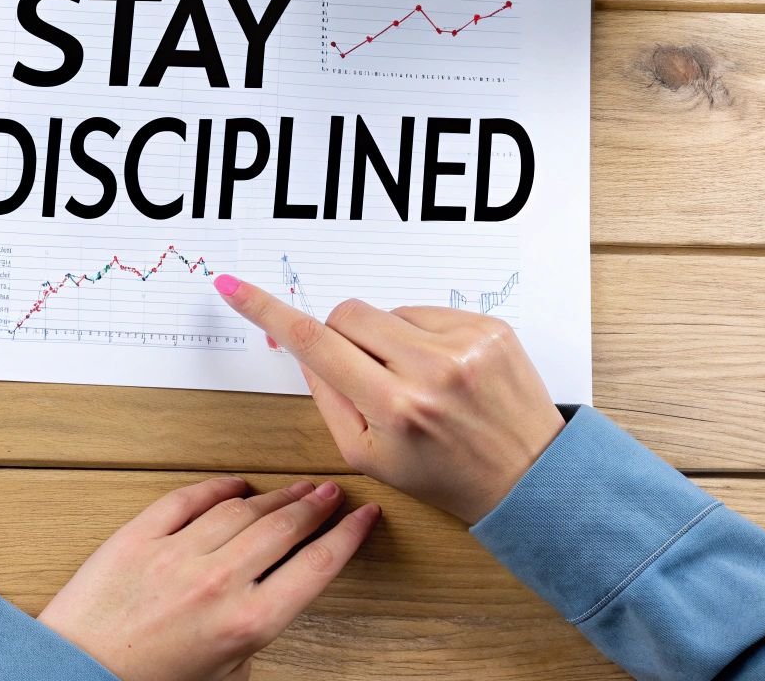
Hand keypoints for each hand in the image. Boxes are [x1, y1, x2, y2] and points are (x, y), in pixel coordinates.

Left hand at [37, 476, 378, 680]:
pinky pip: (187, 499)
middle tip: (331, 494)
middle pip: (284, 528)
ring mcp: (177, 554)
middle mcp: (217, 583)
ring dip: (275, 496)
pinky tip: (234, 486)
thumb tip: (268, 592)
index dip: (347, 536)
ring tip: (293, 489)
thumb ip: (253, 631)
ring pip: (242, 509)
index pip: (315, 566)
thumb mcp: (226, 673)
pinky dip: (216, 488)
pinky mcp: (139, 536)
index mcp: (247, 623)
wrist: (79, 671)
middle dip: (316, 506)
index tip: (362, 517)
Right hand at [212, 274, 564, 523]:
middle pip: (348, 315)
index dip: (268, 313)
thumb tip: (302, 348)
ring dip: (388, 339)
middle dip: (342, 337)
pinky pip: (427, 311)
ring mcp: (465, 343)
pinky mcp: (490, 326)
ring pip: (387, 311)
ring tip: (417, 381)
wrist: (528, 476)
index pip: (314, 344)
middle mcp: (431, 369)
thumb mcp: (367, 456)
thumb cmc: (442, 474)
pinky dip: (424, 337)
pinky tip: (444, 372)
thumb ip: (328, 398)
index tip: (235, 288)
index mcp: (394, 407)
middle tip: (365, 373)